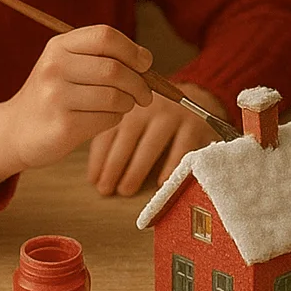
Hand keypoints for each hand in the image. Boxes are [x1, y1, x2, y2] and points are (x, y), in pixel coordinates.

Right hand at [0, 26, 153, 189]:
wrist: (15, 130)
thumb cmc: (55, 94)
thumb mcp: (68, 64)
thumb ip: (103, 58)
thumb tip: (147, 63)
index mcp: (59, 46)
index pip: (105, 36)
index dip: (133, 49)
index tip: (145, 63)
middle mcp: (54, 67)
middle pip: (115, 69)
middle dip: (139, 83)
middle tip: (145, 94)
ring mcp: (56, 97)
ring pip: (115, 97)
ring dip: (128, 104)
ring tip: (123, 106)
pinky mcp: (63, 126)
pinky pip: (107, 119)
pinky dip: (114, 119)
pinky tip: (103, 119)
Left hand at [86, 81, 228, 195]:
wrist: (197, 100)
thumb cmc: (156, 119)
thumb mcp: (134, 120)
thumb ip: (115, 140)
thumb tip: (95, 177)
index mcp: (129, 105)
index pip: (110, 131)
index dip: (99, 158)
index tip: (94, 180)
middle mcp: (150, 107)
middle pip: (128, 137)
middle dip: (114, 166)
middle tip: (106, 189)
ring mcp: (173, 115)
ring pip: (151, 144)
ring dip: (136, 170)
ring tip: (126, 190)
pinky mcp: (194, 126)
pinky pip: (181, 149)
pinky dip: (170, 167)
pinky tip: (160, 183)